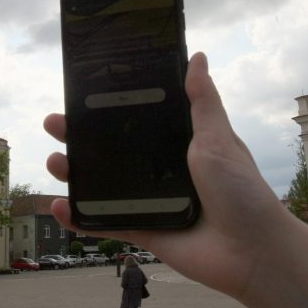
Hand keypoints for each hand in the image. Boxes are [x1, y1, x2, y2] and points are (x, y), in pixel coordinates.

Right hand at [44, 52, 284, 299]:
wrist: (253, 251)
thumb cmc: (242, 191)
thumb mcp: (219, 139)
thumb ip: (202, 101)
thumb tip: (198, 56)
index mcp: (177, 144)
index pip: (134, 121)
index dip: (106, 110)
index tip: (80, 96)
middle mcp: (160, 170)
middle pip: (110, 150)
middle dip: (79, 138)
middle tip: (55, 124)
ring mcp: (150, 201)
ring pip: (101, 186)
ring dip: (73, 174)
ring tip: (55, 163)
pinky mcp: (145, 231)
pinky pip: (105, 223)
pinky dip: (80, 219)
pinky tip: (59, 207)